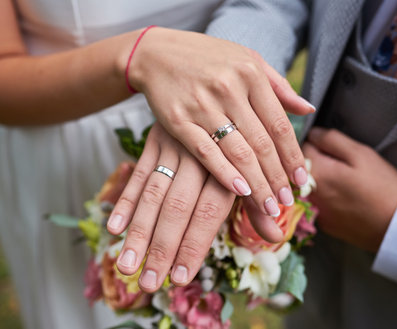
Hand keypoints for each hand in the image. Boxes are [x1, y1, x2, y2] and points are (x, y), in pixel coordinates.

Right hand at [107, 122, 284, 291]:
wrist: (205, 75)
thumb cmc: (242, 124)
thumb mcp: (258, 158)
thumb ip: (260, 198)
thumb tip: (276, 235)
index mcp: (230, 158)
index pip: (212, 207)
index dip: (197, 242)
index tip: (185, 275)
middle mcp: (200, 153)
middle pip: (180, 206)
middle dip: (165, 246)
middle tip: (153, 282)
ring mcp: (174, 146)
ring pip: (156, 193)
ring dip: (140, 230)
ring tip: (128, 266)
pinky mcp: (155, 141)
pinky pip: (140, 172)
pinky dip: (126, 199)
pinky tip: (115, 227)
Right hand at [120, 27, 314, 218]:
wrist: (156, 53)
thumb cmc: (207, 58)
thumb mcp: (247, 60)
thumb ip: (278, 85)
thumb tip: (308, 109)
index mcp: (250, 74)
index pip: (279, 124)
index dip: (292, 156)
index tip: (300, 180)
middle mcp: (229, 89)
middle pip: (261, 143)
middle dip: (277, 177)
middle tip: (286, 202)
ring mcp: (202, 106)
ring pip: (237, 152)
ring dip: (256, 183)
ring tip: (268, 206)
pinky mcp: (178, 120)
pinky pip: (206, 152)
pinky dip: (224, 173)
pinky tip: (240, 191)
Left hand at [303, 128, 396, 251]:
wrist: (396, 226)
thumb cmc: (382, 186)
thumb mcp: (360, 154)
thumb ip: (331, 140)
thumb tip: (313, 133)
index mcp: (316, 171)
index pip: (302, 146)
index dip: (319, 144)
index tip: (335, 151)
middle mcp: (307, 192)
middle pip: (301, 167)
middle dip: (317, 162)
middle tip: (342, 167)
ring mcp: (313, 210)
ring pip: (307, 185)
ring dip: (320, 180)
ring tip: (344, 184)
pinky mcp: (320, 222)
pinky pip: (315, 202)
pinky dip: (325, 197)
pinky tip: (344, 199)